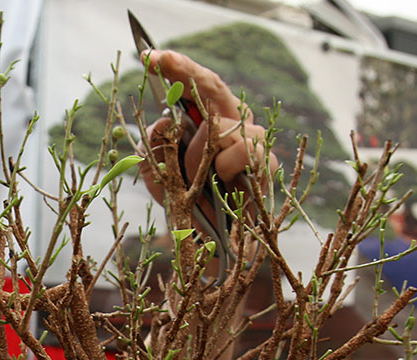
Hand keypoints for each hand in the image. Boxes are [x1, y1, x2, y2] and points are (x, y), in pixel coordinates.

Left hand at [138, 50, 274, 206]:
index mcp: (206, 124)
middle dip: (188, 82)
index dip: (176, 68)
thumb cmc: (186, 204)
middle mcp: (231, 125)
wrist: (208, 245)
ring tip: (200, 175)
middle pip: (214, 90)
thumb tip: (164, 118)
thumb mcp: (158, 175)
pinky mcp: (266, 165)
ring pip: (227, 124)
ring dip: (203, 151)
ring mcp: (252, 142)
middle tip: (164, 84)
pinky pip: (250, 149)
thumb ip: (154, 145)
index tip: (150, 57)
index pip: (195, 87)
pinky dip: (230, 161)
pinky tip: (222, 174)